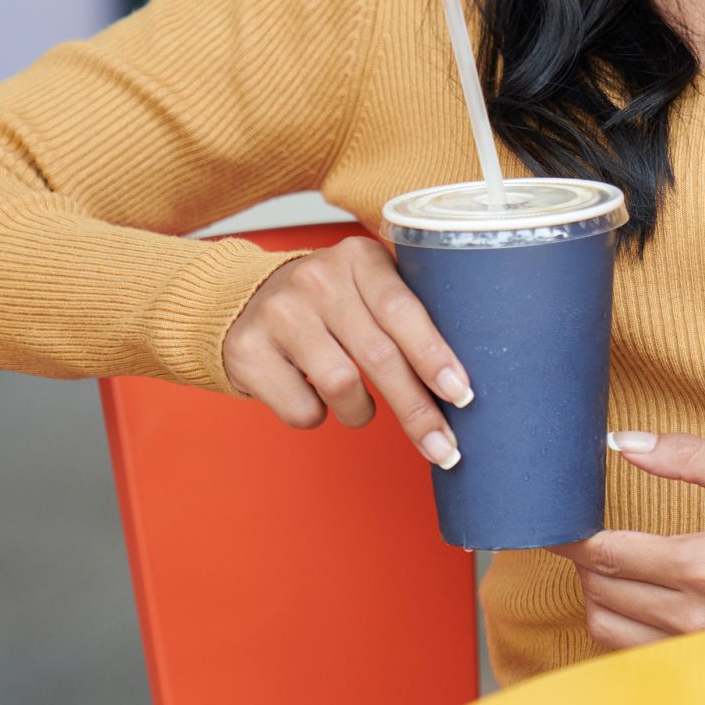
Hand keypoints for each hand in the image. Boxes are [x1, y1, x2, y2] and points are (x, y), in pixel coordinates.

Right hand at [221, 233, 470, 465]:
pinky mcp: (249, 351)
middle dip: (417, 409)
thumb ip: (406, 311)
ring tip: (361, 406)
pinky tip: (315, 397)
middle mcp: (317, 278)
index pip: (402, 310)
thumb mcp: (365, 285)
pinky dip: (318, 417)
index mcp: (358, 257)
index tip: (462, 394)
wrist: (242, 301)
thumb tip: (463, 377)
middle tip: (444, 447)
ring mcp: (279, 314)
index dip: (434, 356)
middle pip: (379, 356)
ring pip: (342, 387)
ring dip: (362, 412)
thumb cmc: (327, 303)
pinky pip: (302, 410)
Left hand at [557, 432, 704, 649]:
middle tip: (580, 531)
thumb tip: (619, 443)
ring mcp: (698, 645)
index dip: (571, 536)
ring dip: (593, 591)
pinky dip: (614, 620)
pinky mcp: (697, 660)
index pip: (612, 553)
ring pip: (607, 626)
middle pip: (602, 589)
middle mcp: (699, 615)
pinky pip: (628, 649)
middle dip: (582, 558)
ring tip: (603, 560)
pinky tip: (624, 591)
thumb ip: (685, 455)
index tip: (552, 520)